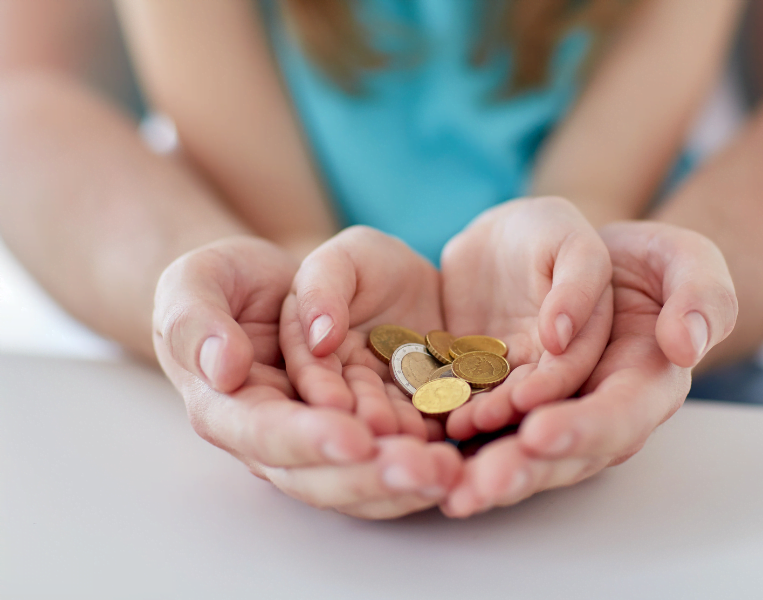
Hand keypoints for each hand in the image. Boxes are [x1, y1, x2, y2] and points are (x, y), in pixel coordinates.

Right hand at [154, 236, 459, 518]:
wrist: (275, 284)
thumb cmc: (231, 282)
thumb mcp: (199, 280)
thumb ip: (196, 319)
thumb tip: (224, 367)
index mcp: (230, 409)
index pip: (266, 434)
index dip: (310, 439)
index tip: (355, 436)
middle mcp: (277, 440)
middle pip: (321, 476)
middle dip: (373, 477)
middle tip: (424, 470)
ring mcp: (325, 440)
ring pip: (363, 481)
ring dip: (408, 483)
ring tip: (453, 471)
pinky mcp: (366, 430)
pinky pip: (395, 458)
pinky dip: (427, 463)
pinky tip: (463, 459)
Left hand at [441, 221, 737, 516]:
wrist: (573, 250)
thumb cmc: (635, 256)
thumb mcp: (680, 255)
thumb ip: (700, 293)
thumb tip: (685, 344)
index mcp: (646, 383)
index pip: (620, 416)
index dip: (583, 429)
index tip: (541, 432)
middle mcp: (595, 409)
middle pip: (564, 453)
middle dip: (522, 470)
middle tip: (478, 486)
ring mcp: (548, 410)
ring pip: (517, 450)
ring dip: (482, 470)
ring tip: (446, 483)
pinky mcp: (505, 398)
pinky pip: (481, 425)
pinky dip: (454, 439)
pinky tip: (422, 450)